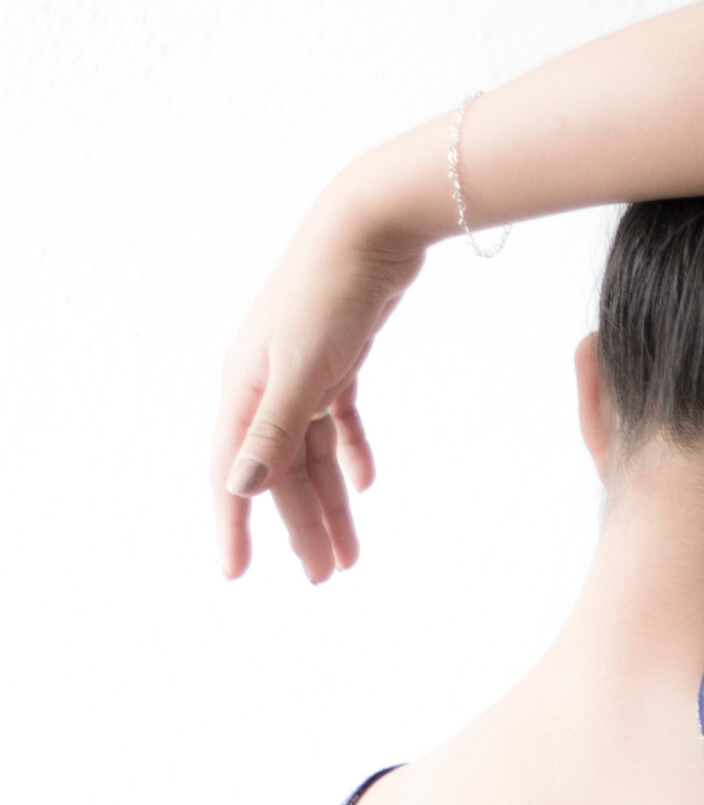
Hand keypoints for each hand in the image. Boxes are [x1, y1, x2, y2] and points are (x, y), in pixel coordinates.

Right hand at [211, 191, 424, 582]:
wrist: (369, 228)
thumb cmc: (329, 294)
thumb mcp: (302, 370)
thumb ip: (272, 430)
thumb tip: (238, 486)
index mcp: (244, 391)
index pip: (234, 474)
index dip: (235, 526)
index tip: (234, 575)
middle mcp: (264, 384)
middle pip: (280, 471)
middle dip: (301, 526)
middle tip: (325, 577)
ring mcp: (300, 371)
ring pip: (312, 452)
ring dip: (331, 502)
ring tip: (352, 552)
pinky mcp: (338, 357)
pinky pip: (338, 419)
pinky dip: (350, 452)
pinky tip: (365, 484)